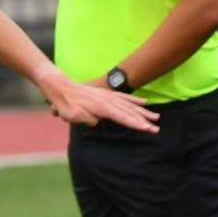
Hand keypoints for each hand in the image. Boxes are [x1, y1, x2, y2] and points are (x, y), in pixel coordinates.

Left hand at [45, 80, 159, 131]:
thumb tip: (96, 122)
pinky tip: (144, 104)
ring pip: (130, 105)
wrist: (61, 87)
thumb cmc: (66, 104)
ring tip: (156, 119)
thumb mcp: (73, 116)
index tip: (147, 129)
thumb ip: (87, 120)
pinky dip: (135, 101)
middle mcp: (108, 100)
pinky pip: (125, 98)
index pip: (122, 117)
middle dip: (144, 121)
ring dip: (143, 113)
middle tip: (156, 129)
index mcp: (102, 107)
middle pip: (130, 112)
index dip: (135, 124)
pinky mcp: (107, 95)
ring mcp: (109, 96)